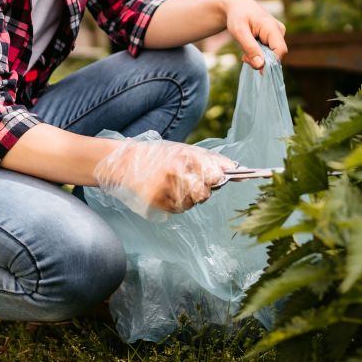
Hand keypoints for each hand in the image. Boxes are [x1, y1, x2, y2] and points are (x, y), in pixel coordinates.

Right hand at [93, 140, 236, 218]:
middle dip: (201, 191)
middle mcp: (175, 172)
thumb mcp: (184, 150)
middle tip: (189, 181)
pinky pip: (178, 210)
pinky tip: (166, 192)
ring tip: (173, 185)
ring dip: (188, 198)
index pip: (215, 175)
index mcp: (185, 156)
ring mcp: (165, 189)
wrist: (125, 163)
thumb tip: (237, 169)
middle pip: (204, 194)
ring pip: (191, 204)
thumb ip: (211, 159)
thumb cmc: (159, 155)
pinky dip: (176, 204)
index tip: (214, 178)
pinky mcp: (156, 202)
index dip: (216, 179)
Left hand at [218, 0, 286, 71]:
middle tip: (244, 56)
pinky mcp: (275, 37)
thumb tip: (260, 66)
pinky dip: (259, 54)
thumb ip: (250, 48)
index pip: (281, 51)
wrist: (238, 6)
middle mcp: (280, 30)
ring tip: (246, 50)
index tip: (251, 63)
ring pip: (273, 55)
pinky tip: (251, 47)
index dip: (269, 62)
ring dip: (258, 57)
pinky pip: (270, 52)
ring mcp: (279, 34)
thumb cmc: (237, 17)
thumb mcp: (239, 32)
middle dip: (260, 60)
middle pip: (276, 55)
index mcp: (273, 27)